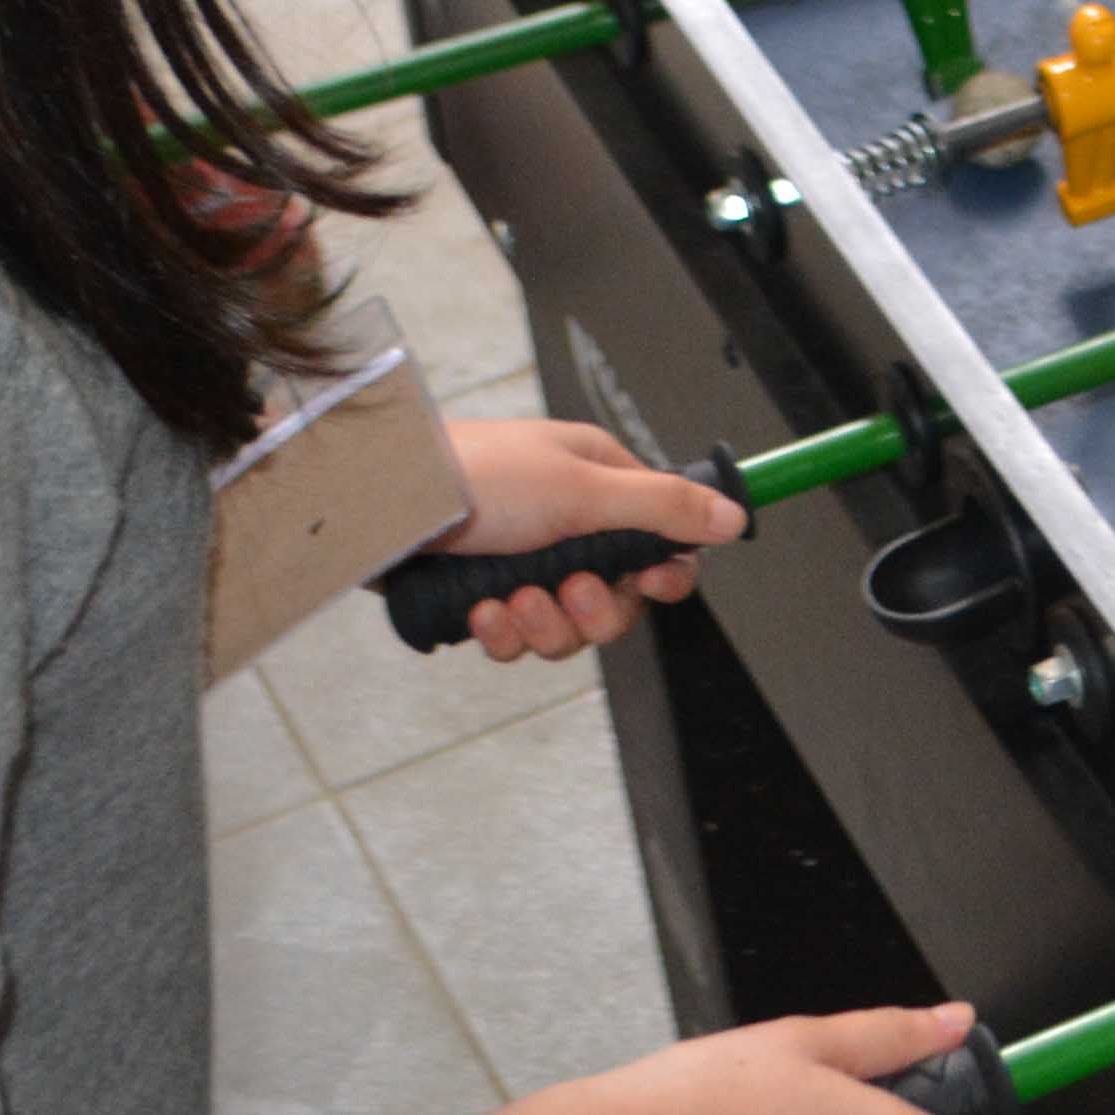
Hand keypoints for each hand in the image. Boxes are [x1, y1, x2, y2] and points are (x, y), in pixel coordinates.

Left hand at [426, 417, 736, 661]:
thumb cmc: (478, 478)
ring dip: (542, 624)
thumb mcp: (583, 489)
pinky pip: (515, 636)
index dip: (664, 572)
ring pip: (565, 624)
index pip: (660, 537)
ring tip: (510, 602)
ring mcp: (522, 561)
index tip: (653, 585)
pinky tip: (479, 613)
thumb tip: (733, 515)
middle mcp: (566, 522)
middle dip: (593, 608)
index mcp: (599, 482)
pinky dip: (501, 632)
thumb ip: (662, 507)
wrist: (381, 503)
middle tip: (568, 592)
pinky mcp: (482, 593)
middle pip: (616, 595)